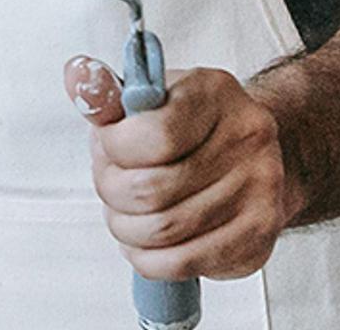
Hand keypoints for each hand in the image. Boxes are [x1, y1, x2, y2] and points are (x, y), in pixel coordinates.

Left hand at [69, 54, 306, 280]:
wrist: (256, 154)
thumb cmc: (189, 125)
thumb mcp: (149, 95)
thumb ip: (109, 95)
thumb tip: (78, 77)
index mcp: (214, 94)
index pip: (153, 136)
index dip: (113, 148)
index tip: (109, 146)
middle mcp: (247, 142)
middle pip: (150, 190)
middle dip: (111, 191)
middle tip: (110, 183)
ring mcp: (261, 195)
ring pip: (162, 231)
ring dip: (124, 226)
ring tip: (124, 212)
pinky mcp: (256, 242)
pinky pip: (182, 263)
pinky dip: (146, 257)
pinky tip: (144, 241)